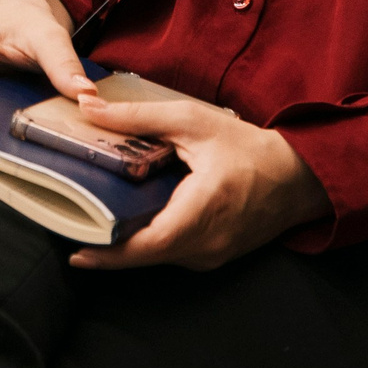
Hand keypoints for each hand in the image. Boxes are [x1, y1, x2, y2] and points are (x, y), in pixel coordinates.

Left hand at [67, 98, 326, 270]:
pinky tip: (127, 225)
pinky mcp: (214, 256)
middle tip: (69, 232)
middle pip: (146, 256)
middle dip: (107, 249)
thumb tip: (88, 110)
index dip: (111, 253)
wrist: (298, 177)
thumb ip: (138, 117)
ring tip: (90, 226)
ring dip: (126, 246)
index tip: (77, 251)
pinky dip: (148, 243)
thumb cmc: (247, 147)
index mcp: (204, 209)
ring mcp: (212, 256)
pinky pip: (173, 254)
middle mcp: (208, 243)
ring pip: (158, 258)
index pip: (150, 243)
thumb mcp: (192, 120)